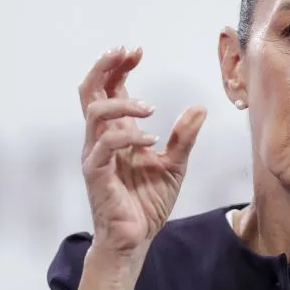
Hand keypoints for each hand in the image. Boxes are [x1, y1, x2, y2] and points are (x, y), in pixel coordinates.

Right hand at [79, 46, 206, 258]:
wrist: (136, 238)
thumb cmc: (147, 202)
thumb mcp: (175, 164)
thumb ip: (183, 137)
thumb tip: (199, 107)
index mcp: (118, 132)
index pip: (109, 88)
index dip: (119, 66)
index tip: (137, 51)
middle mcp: (101, 138)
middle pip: (90, 90)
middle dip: (106, 66)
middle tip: (127, 52)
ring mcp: (95, 154)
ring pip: (95, 112)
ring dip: (123, 102)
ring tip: (150, 108)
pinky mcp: (95, 173)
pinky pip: (104, 145)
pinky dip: (127, 136)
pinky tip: (151, 140)